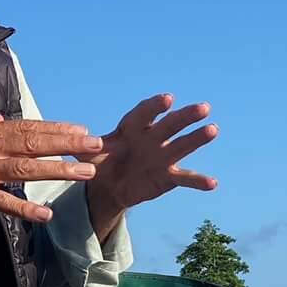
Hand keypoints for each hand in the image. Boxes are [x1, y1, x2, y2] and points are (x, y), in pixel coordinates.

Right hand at [0, 118, 101, 224]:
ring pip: (23, 167)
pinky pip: (0, 201)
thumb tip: (5, 120)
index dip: (56, 129)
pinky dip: (23, 208)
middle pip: (32, 141)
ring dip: (56, 169)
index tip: (82, 130)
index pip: (26, 127)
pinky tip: (44, 215)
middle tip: (96, 145)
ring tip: (84, 172)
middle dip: (66, 143)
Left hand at [81, 93, 218, 226]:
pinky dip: (198, 181)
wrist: (109, 186)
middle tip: (203, 108)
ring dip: (197, 138)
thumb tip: (72, 145)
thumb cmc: (100, 163)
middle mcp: (152, 137)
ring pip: (182, 145)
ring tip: (213, 130)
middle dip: (185, 116)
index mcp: (132, 128)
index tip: (167, 99)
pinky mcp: (168, 176)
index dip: (155, 107)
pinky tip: (213, 184)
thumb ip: (84, 151)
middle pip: (169, 125)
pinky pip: (185, 177)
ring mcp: (162, 156)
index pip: (144, 113)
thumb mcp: (88, 158)